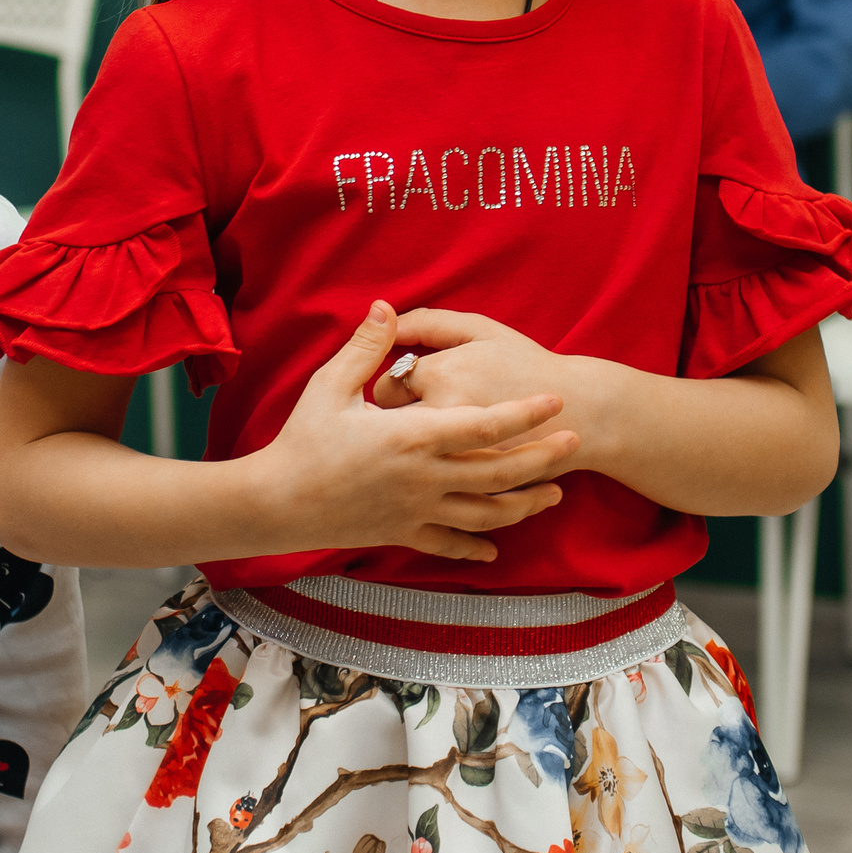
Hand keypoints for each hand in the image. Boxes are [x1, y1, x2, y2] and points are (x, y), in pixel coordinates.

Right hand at [249, 301, 579, 562]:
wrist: (276, 503)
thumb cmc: (302, 440)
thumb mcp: (330, 386)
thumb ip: (365, 347)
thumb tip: (387, 307)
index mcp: (411, 437)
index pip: (482, 425)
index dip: (523, 413)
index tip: (554, 400)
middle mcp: (423, 478)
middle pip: (498, 472)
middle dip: (542, 458)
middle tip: (575, 443)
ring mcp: (416, 510)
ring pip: (486, 514)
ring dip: (525, 505)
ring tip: (554, 493)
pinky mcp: (403, 533)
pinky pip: (450, 544)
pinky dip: (478, 546)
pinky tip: (499, 545)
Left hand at [372, 309, 617, 470]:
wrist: (580, 410)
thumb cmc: (525, 363)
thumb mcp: (480, 330)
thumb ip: (428, 322)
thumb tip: (382, 315)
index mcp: (440, 375)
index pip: (386, 386)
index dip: (400, 388)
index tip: (418, 389)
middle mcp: (442, 418)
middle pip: (390, 426)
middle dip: (399, 421)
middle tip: (425, 415)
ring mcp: (456, 459)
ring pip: (406, 461)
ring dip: (412, 452)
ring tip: (432, 441)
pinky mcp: (471, 488)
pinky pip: (431, 487)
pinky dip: (434, 478)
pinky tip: (449, 466)